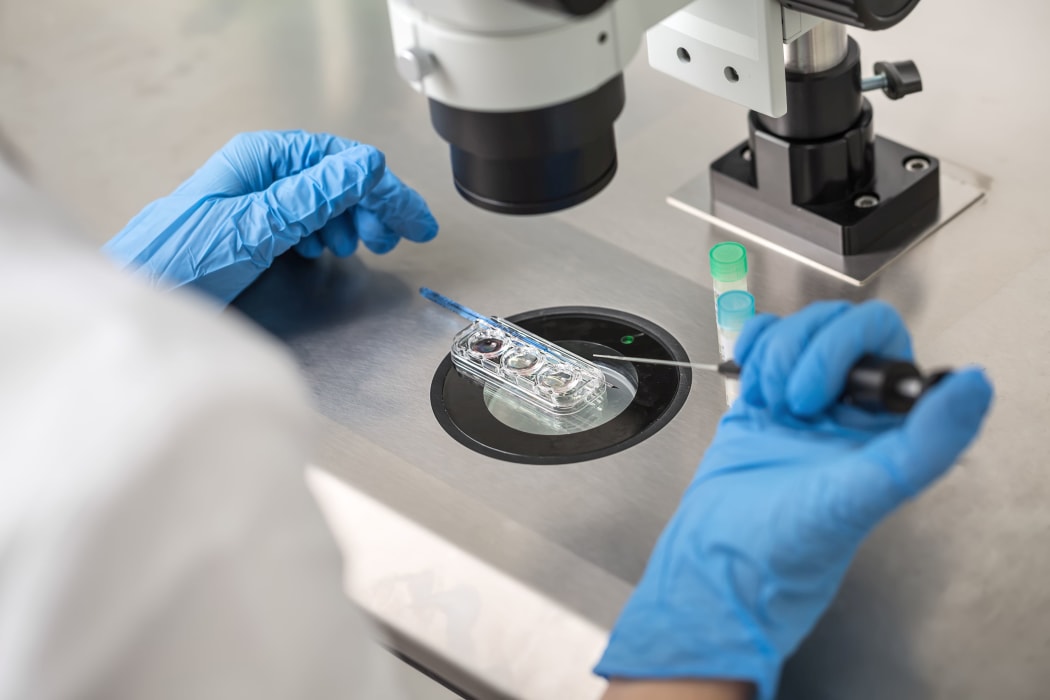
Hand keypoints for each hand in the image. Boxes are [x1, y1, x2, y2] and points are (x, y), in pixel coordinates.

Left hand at [103, 131, 437, 302]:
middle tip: (397, 238)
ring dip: (351, 222)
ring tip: (365, 246)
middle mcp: (260, 174)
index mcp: (262, 160)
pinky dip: (324, 236)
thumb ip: (313, 196)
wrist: (136, 297)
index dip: (383, 188)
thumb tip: (366, 166)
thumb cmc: (180, 262)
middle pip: (336, 179)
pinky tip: (327, 251)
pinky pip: (302, 223)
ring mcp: (256, 202)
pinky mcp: (251, 232)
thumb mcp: (256, 226)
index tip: (412, 218)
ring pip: (322, 202)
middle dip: (372, 206)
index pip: (340, 161)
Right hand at [595, 301, 993, 699]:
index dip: (849, 349)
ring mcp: (804, 400)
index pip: (885, 341)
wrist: (719, 559)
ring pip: (797, 329)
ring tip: (769, 405)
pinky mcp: (763, 398)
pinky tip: (750, 382)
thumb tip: (975, 387)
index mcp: (886, 426)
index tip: (826, 395)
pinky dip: (752, 346)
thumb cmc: (789, 545)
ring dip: (775, 358)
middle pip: (838, 324)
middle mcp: (849, 409)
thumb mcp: (862, 496)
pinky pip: (764, 341)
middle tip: (793, 404)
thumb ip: (925, 445)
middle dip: (804, 353)